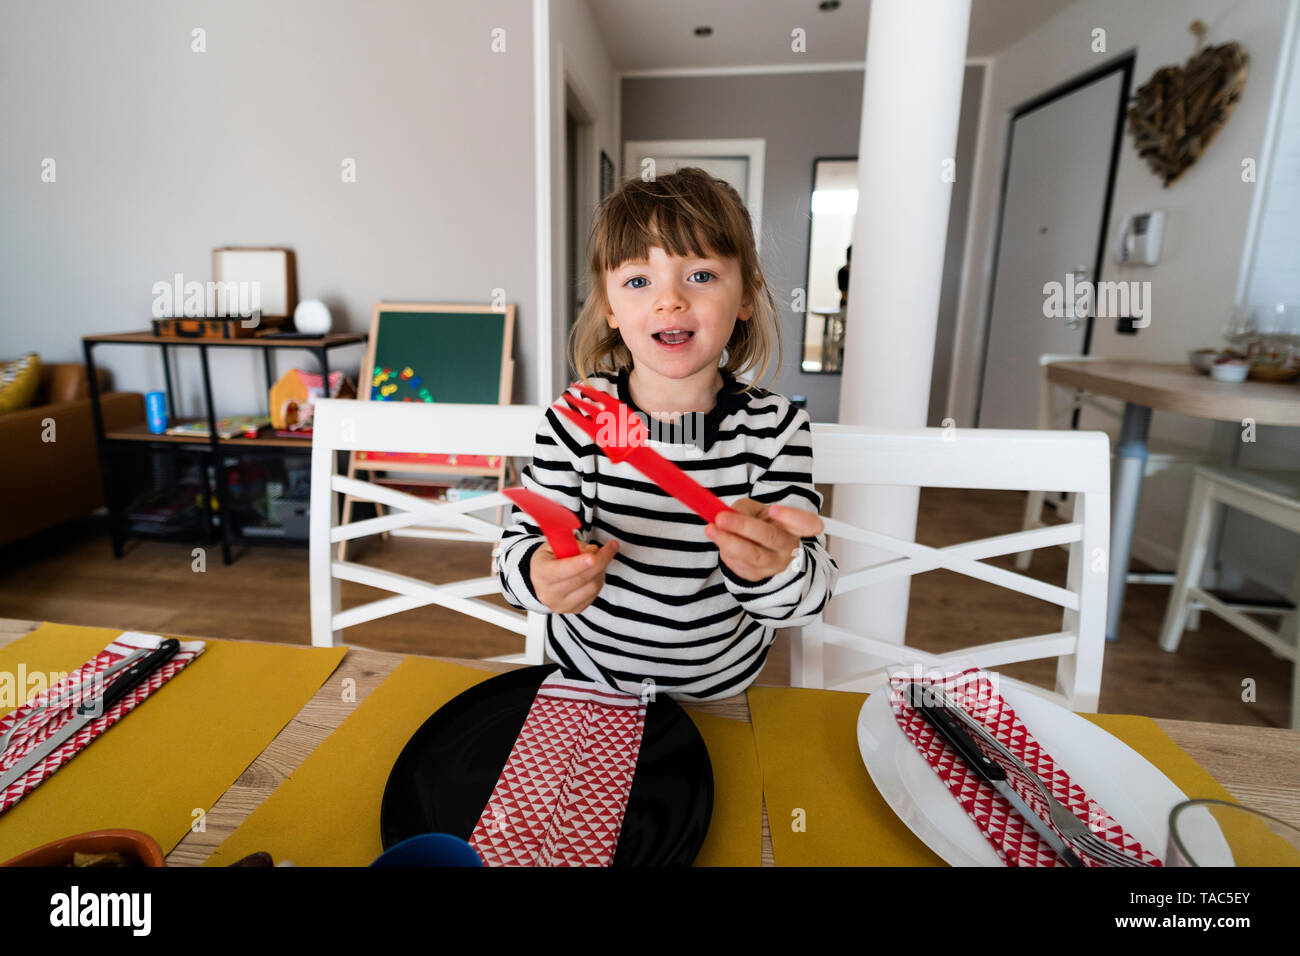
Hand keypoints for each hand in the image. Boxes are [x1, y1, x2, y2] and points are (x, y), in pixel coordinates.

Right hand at [531, 538, 619, 613]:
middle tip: (611, 546)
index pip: (561, 571)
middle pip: (581, 579)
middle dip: (601, 560)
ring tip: (597, 559)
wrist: (539, 581)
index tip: (593, 556)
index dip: (578, 564)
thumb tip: (593, 551)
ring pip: (592, 587)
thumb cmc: (547, 560)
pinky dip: (599, 580)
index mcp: (541, 574)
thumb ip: (571, 545)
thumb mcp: (552, 546)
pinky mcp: (575, 610)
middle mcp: (550, 593)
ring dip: (601, 570)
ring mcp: (563, 605)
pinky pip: (595, 594)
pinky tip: (594, 572)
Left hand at [704, 498, 822, 582]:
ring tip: (712, 529)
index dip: (793, 517)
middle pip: (771, 538)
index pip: (808, 524)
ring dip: (728, 542)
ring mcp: (773, 566)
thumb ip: (744, 509)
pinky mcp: (756, 577)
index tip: (774, 510)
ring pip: (752, 556)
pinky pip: (739, 565)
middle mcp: (787, 548)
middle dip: (744, 527)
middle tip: (721, 517)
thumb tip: (726, 514)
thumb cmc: (762, 527)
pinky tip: (719, 540)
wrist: (763, 554)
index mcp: (794, 527)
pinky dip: (726, 551)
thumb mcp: (757, 512)